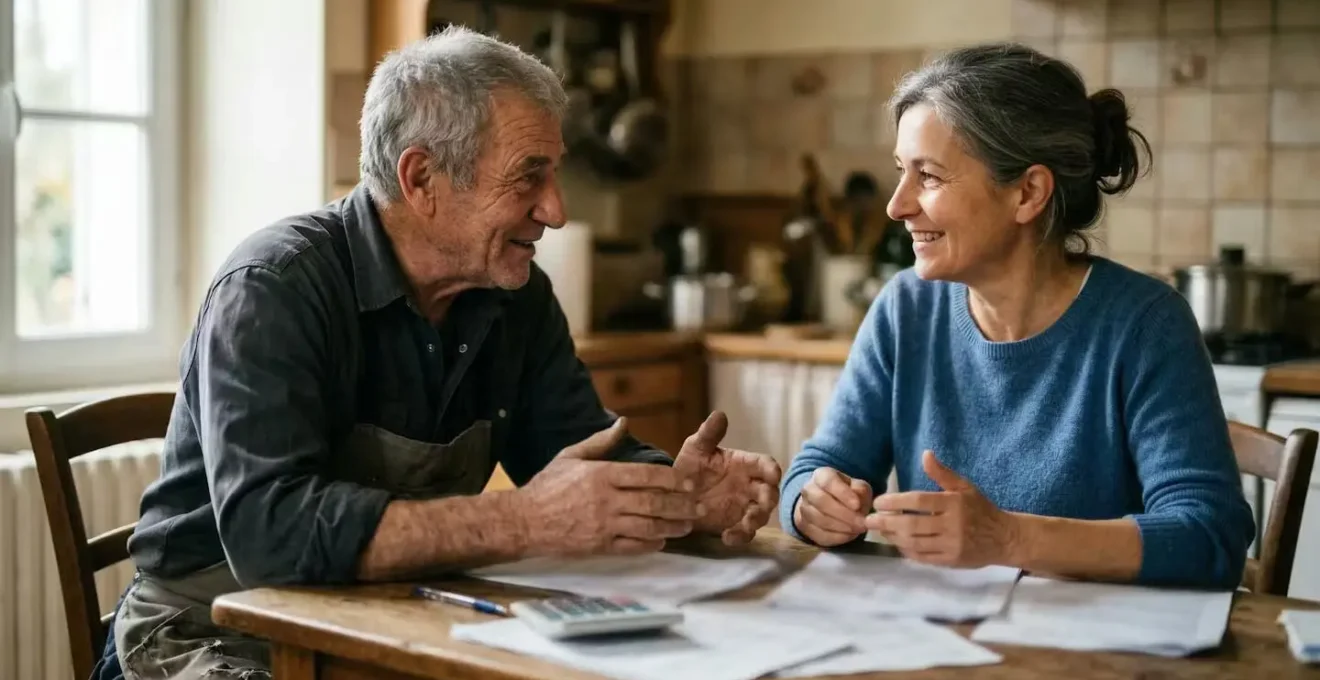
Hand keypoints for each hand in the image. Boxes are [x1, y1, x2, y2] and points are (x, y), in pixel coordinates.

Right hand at [514, 418, 702, 556]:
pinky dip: (651, 544)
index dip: (673, 480)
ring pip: (648, 527)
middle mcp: (606, 501)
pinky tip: (662, 540)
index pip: (647, 476)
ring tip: (687, 526)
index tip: (689, 482)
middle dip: (681, 506)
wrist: (524, 521)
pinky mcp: (600, 546)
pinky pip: (633, 547)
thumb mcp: (571, 456)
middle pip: (654, 503)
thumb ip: (601, 441)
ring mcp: (604, 525)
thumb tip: (623, 422)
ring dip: (672, 527)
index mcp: (602, 475)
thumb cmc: (547, 486)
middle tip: (700, 507)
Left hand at [672, 411, 781, 544]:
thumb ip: (708, 434)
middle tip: (764, 503)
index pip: (765, 465)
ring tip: (744, 527)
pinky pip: (744, 533)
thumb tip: (719, 414)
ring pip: (760, 515)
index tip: (773, 475)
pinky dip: (740, 536)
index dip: (771, 470)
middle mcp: (749, 486)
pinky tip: (727, 538)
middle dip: (770, 498)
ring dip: (756, 521)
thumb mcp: (696, 449)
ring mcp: (743, 506)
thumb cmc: (690, 466)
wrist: (672, 493)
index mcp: (745, 464)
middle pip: (770, 492)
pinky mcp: (734, 524)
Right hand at [792, 467, 870, 546]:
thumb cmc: (848, 494)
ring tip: (858, 529)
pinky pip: (819, 534)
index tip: (857, 505)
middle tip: (861, 522)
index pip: (828, 481)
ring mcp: (804, 508)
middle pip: (821, 501)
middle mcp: (808, 490)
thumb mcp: (858, 487)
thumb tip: (858, 505)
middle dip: (844, 514)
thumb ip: (860, 492)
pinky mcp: (805, 527)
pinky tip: (850, 535)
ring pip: (820, 519)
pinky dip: (837, 537)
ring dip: (842, 527)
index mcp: (822, 475)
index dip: (843, 493)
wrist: (830, 505)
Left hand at [866, 450, 1018, 567]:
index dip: (896, 502)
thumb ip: (942, 473)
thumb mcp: (965, 487)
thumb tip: (925, 454)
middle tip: (869, 520)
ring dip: (893, 537)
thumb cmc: (981, 509)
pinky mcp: (951, 561)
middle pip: (912, 524)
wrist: (1004, 538)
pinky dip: (906, 551)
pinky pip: (923, 557)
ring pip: (914, 543)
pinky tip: (897, 543)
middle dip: (886, 522)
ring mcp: (951, 545)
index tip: (878, 502)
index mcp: (954, 503)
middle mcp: (952, 525)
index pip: (919, 501)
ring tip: (880, 530)